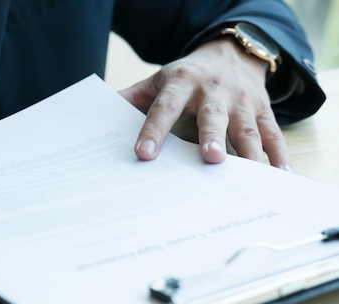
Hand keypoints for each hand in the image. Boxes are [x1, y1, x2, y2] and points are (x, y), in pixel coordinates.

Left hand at [119, 39, 290, 169]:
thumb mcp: (157, 81)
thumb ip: (131, 99)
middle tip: (209, 159)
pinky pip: (273, 133)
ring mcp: (241, 101)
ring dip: (248, 149)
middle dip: (211, 136)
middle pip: (212, 115)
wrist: (231, 53)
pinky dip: (278, 153)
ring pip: (246, 127)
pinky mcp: (262, 110)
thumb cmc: (186, 76)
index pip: (164, 108)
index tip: (143, 155)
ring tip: (251, 173)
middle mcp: (213, 92)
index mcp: (180, 84)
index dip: (153, 131)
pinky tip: (281, 174)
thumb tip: (97, 117)